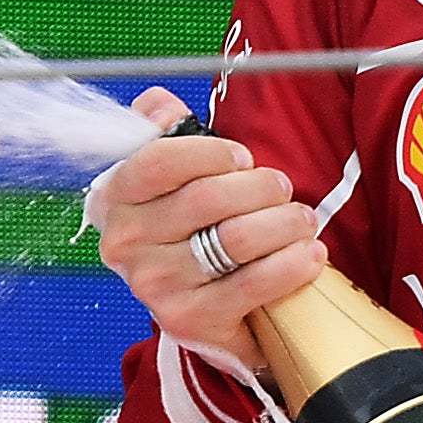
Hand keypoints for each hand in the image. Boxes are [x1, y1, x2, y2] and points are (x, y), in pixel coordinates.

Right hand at [87, 88, 324, 366]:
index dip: (212, 152)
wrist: (204, 314)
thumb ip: (164, 137)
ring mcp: (153, 285)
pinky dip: (292, 265)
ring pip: (236, 238)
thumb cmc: (192, 235)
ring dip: (285, 223)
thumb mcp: (170, 183)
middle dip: (262, 188)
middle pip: (206, 198)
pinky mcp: (188, 320)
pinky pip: (253, 283)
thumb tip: (157, 102)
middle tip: (283, 191)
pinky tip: (309, 255)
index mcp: (113, 199)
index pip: (158, 161)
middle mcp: (124, 243)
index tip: (243, 158)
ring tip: (301, 221)